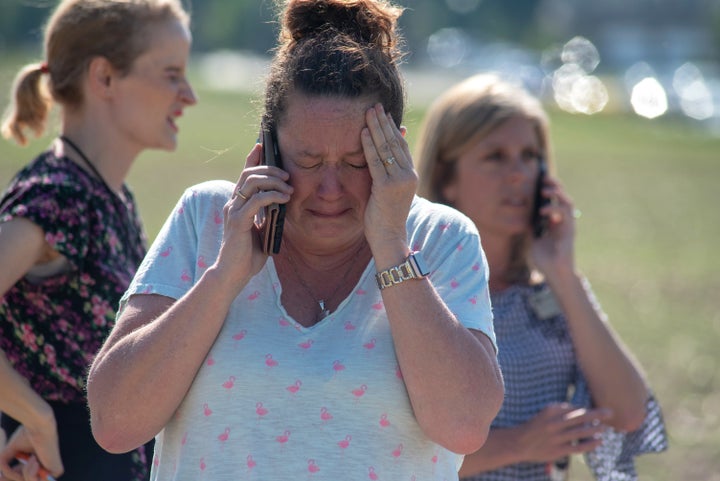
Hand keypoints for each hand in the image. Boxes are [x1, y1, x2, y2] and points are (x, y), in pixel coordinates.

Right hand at [0, 424, 62, 480]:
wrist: (38, 426)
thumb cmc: (26, 435)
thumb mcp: (8, 453)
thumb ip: (4, 466)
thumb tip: (1, 478)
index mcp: (35, 463)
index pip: (22, 477)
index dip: (10, 478)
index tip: (1, 477)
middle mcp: (43, 468)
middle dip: (13, 479)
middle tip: (7, 472)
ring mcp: (51, 470)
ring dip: (21, 475)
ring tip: (29, 458)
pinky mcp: (56, 471)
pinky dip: (30, 474)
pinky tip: (34, 460)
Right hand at [216, 142, 292, 287]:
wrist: (234, 274)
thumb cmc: (248, 255)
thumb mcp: (262, 230)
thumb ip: (268, 215)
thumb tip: (283, 202)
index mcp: (238, 203)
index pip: (244, 174)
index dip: (252, 157)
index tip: (263, 144)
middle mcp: (233, 203)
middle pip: (249, 173)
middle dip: (270, 168)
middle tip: (287, 175)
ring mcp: (234, 211)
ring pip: (252, 182)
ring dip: (273, 181)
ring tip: (289, 188)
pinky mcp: (238, 221)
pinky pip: (257, 200)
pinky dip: (272, 196)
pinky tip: (284, 199)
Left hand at [360, 104, 417, 249]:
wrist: (390, 238)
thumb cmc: (385, 217)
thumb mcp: (388, 191)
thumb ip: (386, 172)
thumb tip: (382, 157)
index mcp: (410, 175)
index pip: (401, 145)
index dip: (392, 128)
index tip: (383, 113)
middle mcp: (408, 175)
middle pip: (395, 142)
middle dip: (384, 122)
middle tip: (374, 105)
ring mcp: (399, 181)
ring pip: (387, 148)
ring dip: (377, 128)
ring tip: (368, 112)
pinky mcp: (387, 187)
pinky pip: (376, 162)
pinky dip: (369, 145)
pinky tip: (363, 132)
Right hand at [515, 403, 610, 462]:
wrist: (518, 443)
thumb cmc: (534, 427)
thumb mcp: (544, 413)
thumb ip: (560, 411)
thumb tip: (580, 410)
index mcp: (550, 411)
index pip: (573, 408)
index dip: (587, 409)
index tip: (598, 409)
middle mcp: (554, 423)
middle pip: (580, 417)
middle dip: (597, 414)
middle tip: (610, 412)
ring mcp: (556, 437)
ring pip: (580, 432)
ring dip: (595, 429)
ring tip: (606, 427)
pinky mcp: (557, 450)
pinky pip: (577, 447)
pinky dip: (589, 444)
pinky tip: (599, 441)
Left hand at [530, 177, 576, 277]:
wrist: (553, 275)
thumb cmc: (544, 259)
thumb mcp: (532, 238)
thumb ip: (531, 225)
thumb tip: (524, 211)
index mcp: (554, 222)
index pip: (553, 200)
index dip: (548, 188)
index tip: (539, 179)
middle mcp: (563, 221)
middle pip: (563, 197)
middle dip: (555, 186)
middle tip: (544, 178)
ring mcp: (568, 225)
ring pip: (568, 203)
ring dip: (556, 194)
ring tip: (544, 191)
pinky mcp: (570, 231)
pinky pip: (566, 215)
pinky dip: (554, 210)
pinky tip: (543, 211)